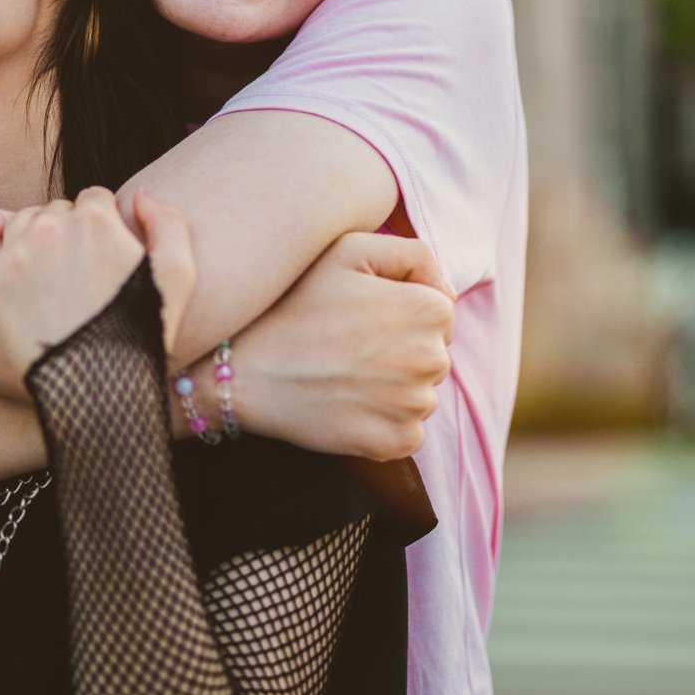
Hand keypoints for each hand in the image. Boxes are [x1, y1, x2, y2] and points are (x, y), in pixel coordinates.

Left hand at [0, 188, 192, 375]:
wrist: (96, 392)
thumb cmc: (141, 334)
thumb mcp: (179, 275)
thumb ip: (169, 221)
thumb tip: (139, 194)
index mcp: (96, 221)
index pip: (94, 198)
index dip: (103, 222)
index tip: (104, 250)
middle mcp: (52, 229)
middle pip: (58, 209)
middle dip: (70, 229)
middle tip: (79, 267)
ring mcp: (15, 256)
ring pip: (23, 220)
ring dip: (36, 233)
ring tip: (50, 266)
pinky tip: (6, 244)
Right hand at [226, 233, 453, 459]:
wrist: (246, 371)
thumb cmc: (296, 304)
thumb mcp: (349, 250)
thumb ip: (412, 254)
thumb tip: (448, 293)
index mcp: (429, 310)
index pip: (440, 315)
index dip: (401, 313)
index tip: (364, 318)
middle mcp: (432, 359)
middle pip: (434, 356)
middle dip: (402, 351)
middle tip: (350, 347)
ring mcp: (414, 406)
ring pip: (421, 395)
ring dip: (394, 389)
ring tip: (345, 375)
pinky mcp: (394, 443)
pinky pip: (408, 433)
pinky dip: (384, 424)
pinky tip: (348, 406)